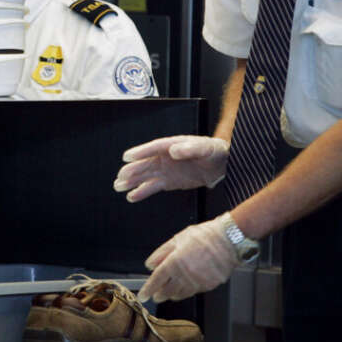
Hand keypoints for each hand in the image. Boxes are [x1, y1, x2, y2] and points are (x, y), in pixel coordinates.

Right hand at [113, 135, 227, 201]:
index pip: (154, 148)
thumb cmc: (214, 152)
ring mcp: (166, 170)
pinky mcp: (169, 182)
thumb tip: (173, 150)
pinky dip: (142, 192)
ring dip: (132, 181)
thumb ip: (190, 148)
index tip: (127, 157)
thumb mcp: (205, 148)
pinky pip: (153, 187)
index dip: (140, 152)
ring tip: (119, 186)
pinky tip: (132, 197)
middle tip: (120, 176)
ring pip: (145, 176)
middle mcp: (165, 157)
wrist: (222, 165)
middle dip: (132, 170)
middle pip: (145, 163)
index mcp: (172, 145)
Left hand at [136, 217, 238, 303]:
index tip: (143, 295)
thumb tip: (150, 264)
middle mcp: (185, 274)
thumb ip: (162, 252)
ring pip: (181, 294)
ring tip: (168, 294)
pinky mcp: (209, 285)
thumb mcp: (178, 239)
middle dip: (159, 295)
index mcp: (175, 261)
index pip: (157, 280)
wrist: (229, 240)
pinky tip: (184, 289)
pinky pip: (193, 292)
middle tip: (155, 296)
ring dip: (172, 295)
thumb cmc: (205, 236)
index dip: (148, 289)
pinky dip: (186, 292)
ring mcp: (198, 281)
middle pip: (167, 291)